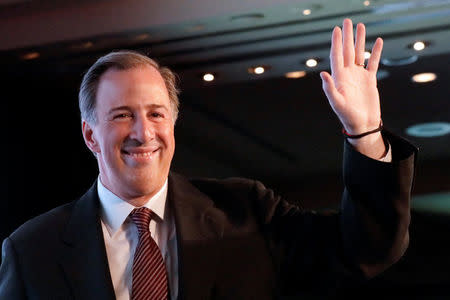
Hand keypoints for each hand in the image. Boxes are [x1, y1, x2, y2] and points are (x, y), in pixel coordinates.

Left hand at [320, 19, 386, 159]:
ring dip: (360, 40)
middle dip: (347, 36)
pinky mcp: (370, 80)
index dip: (336, 42)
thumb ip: (329, 89)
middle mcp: (348, 74)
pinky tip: (377, 42)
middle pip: (347, 50)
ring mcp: (359, 76)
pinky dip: (375, 52)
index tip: (336, 29)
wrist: (362, 124)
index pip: (337, 55)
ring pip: (359, 54)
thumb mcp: (337, 103)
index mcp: (339, 78)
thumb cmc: (347, 116)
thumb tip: (323, 73)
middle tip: (347, 21)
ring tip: (361, 26)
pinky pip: (372, 63)